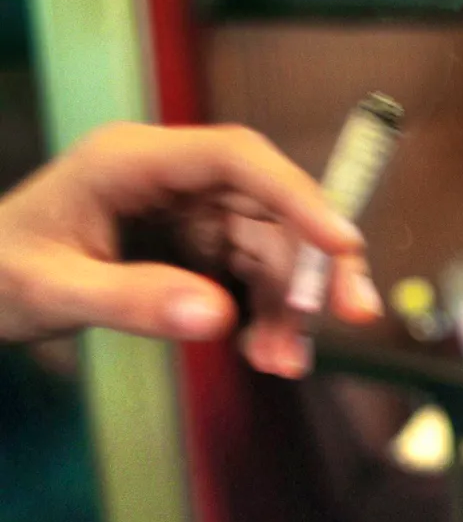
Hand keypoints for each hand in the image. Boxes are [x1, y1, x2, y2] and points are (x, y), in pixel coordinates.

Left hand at [0, 122, 383, 378]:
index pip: (237, 159)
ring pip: (272, 246)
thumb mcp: (50, 289)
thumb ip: (130, 299)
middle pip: (272, 205)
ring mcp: (191, 212)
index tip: (342, 243)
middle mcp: (177, 179)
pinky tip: (268, 353)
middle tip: (353, 314)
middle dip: (316, 262)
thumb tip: (216, 317)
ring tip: (286, 362)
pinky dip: (268, 316)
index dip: (298, 194)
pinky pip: (252, 276)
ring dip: (291, 305)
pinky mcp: (199, 245)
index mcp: (136, 161)